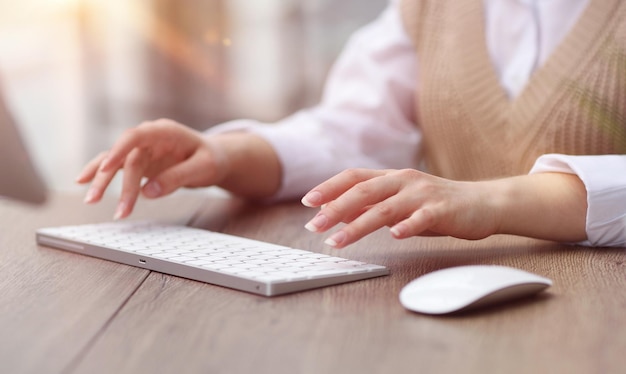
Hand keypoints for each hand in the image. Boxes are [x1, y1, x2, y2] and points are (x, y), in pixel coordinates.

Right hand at [76, 119, 228, 219]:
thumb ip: (177, 177)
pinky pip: (115, 167)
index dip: (120, 150)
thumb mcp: (203, 168)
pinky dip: (100, 174)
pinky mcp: (137, 161)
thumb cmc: (211, 159)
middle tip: (119, 211)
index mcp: (165, 131)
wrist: (213, 157)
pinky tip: (83, 182)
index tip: (109, 167)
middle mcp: (148, 138)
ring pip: (116, 163)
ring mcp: (141, 149)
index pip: (137, 136)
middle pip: (127, 159)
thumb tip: (148, 192)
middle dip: (121, 186)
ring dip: (102, 182)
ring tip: (90, 201)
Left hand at [301, 168, 499, 247]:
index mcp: (392, 177)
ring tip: (337, 240)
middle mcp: (404, 181)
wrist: (483, 203)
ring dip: (357, 224)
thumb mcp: (401, 203)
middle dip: (335, 208)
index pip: (354, 176)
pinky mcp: (443, 210)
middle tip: (314, 226)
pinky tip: (395, 236)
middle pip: (363, 190)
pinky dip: (408, 226)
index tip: (309, 202)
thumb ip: (373, 206)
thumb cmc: (437, 205)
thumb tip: (340, 214)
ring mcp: (423, 194)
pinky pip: (422, 218)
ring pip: (385, 207)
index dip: (330, 187)